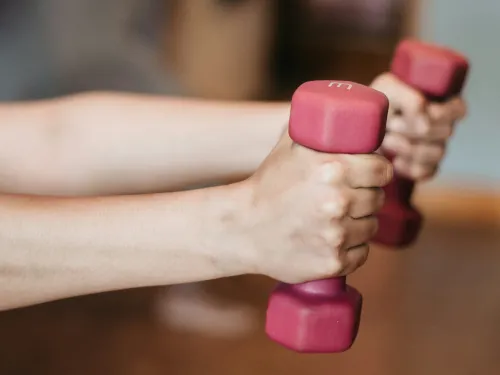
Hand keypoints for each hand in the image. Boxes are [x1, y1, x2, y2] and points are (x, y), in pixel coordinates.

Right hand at [239, 131, 392, 283]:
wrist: (242, 228)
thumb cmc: (267, 185)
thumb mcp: (288, 147)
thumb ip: (314, 127)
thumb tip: (339, 110)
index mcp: (333, 170)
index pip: (382, 170)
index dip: (378, 171)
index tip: (370, 175)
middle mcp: (338, 203)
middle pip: (378, 198)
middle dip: (367, 196)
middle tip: (349, 197)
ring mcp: (336, 236)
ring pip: (370, 227)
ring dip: (360, 222)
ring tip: (338, 219)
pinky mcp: (333, 262)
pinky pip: (361, 253)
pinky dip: (351, 249)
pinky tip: (333, 240)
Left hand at [371, 73, 466, 180]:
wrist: (360, 131)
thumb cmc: (378, 105)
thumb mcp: (388, 90)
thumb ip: (408, 97)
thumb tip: (423, 111)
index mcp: (440, 103)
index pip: (458, 109)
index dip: (441, 112)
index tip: (419, 111)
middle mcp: (442, 127)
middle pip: (446, 131)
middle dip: (414, 128)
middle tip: (391, 125)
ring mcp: (435, 149)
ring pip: (437, 152)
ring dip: (408, 147)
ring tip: (387, 141)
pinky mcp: (424, 168)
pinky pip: (425, 172)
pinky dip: (408, 167)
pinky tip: (394, 160)